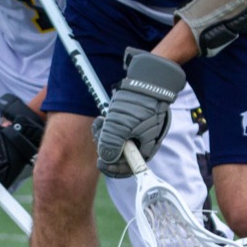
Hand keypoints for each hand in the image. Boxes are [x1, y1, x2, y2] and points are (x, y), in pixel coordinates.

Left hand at [92, 48, 185, 178]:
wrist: (148, 78)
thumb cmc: (136, 102)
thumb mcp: (120, 126)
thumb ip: (111, 145)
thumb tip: (106, 160)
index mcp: (146, 148)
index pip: (129, 168)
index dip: (113, 168)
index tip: (100, 162)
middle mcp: (143, 143)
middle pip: (121, 155)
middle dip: (106, 146)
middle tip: (98, 134)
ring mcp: (138, 132)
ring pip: (117, 142)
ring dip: (105, 134)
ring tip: (100, 122)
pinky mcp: (133, 122)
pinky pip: (118, 131)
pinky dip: (109, 127)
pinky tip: (103, 118)